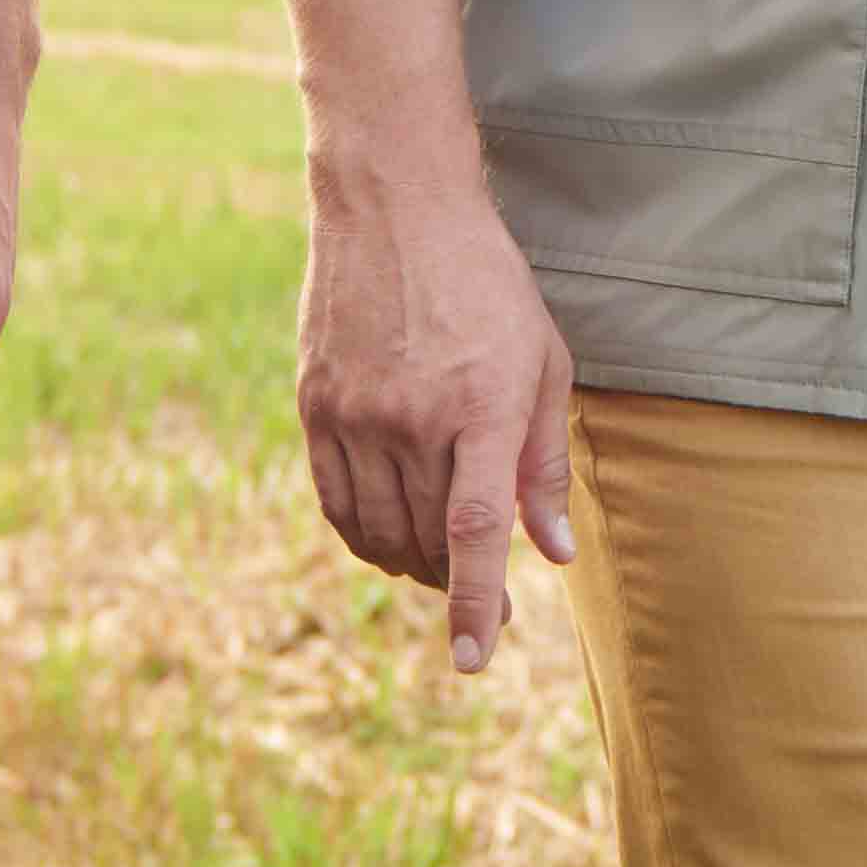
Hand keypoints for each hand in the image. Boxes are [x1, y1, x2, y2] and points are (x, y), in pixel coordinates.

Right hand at [294, 157, 574, 675]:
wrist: (395, 207)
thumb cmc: (488, 285)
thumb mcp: (544, 362)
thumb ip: (544, 462)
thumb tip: (551, 552)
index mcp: (482, 405)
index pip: (472, 530)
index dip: (473, 603)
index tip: (474, 659)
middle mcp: (412, 416)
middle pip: (426, 540)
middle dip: (456, 585)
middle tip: (483, 600)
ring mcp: (355, 413)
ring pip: (378, 530)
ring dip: (411, 566)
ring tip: (439, 567)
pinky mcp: (315, 406)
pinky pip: (335, 503)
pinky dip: (363, 537)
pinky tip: (388, 540)